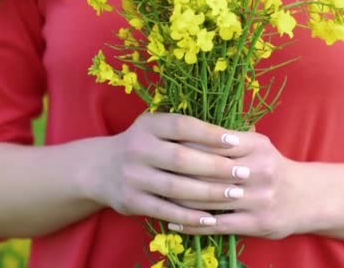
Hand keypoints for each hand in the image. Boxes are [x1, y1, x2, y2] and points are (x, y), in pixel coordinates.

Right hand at [81, 112, 252, 228]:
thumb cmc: (144, 145)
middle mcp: (137, 148)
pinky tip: (211, 218)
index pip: (182, 126)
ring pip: (176, 188)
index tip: (235, 142)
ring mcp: (133, 176)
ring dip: (209, 193)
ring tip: (235, 194)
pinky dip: (189, 217)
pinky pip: (165, 210)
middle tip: (243, 173)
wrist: (99, 168)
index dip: (209, 134)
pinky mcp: (131, 201)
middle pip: (182, 159)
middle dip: (216, 167)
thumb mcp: (157, 128)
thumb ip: (188, 130)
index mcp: (148, 125)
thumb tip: (239, 134)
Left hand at [168, 132, 307, 239]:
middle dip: (177, 170)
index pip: (214, 142)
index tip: (162, 145)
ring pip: (209, 198)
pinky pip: (217, 224)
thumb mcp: (259, 145)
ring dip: (179, 199)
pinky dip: (192, 224)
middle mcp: (259, 171)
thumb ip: (230, 136)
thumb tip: (192, 123)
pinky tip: (173, 222)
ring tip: (155, 196)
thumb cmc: (273, 167)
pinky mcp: (256, 223)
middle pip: (209, 170)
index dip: (186, 143)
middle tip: (151, 170)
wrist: (307, 198)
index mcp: (257, 147)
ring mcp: (258, 199)